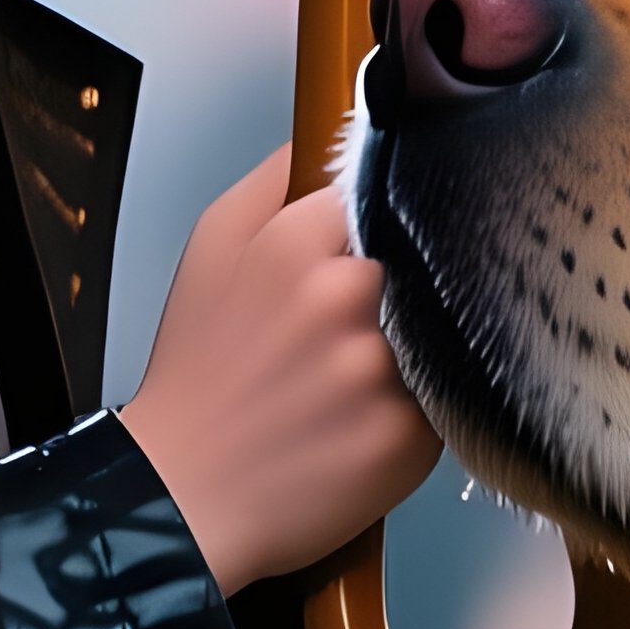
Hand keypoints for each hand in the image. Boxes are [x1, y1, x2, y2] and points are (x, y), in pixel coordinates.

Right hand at [116, 141, 441, 597]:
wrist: (182, 492)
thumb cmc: (197, 367)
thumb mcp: (210, 243)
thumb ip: (273, 177)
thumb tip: (326, 136)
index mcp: (295, 241)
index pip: (383, 194)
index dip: (380, 220)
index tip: (371, 244)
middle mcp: (345, 296)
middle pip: (417, 259)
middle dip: (400, 283)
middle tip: (365, 316)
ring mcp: (381, 368)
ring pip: (439, 326)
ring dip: (419, 341)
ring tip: (367, 369)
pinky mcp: (408, 437)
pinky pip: (446, 395)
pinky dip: (425, 403)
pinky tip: (375, 414)